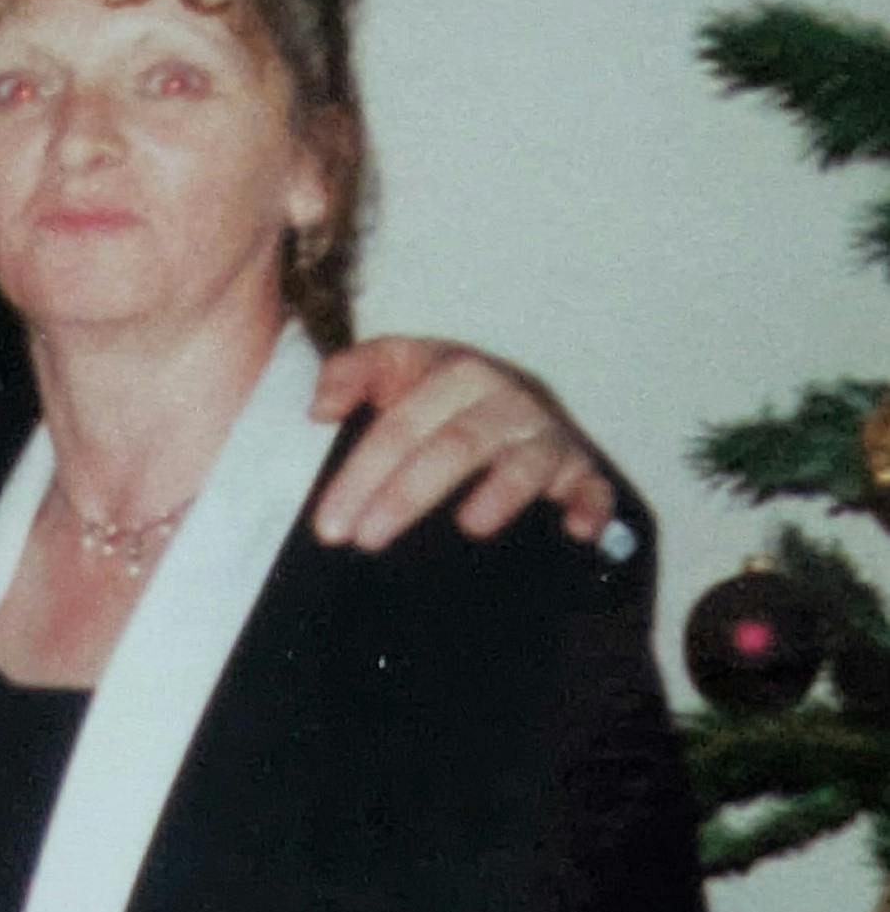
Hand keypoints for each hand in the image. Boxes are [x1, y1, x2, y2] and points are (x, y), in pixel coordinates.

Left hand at [308, 338, 619, 551]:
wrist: (509, 403)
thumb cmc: (436, 396)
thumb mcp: (393, 371)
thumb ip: (351, 374)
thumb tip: (320, 408)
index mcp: (453, 371)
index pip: (401, 424)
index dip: (361, 473)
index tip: (330, 523)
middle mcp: (505, 397)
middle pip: (456, 444)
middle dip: (407, 495)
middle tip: (366, 540)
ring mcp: (546, 434)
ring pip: (523, 462)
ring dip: (501, 493)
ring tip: (471, 527)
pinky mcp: (581, 469)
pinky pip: (593, 488)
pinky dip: (590, 507)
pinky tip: (576, 530)